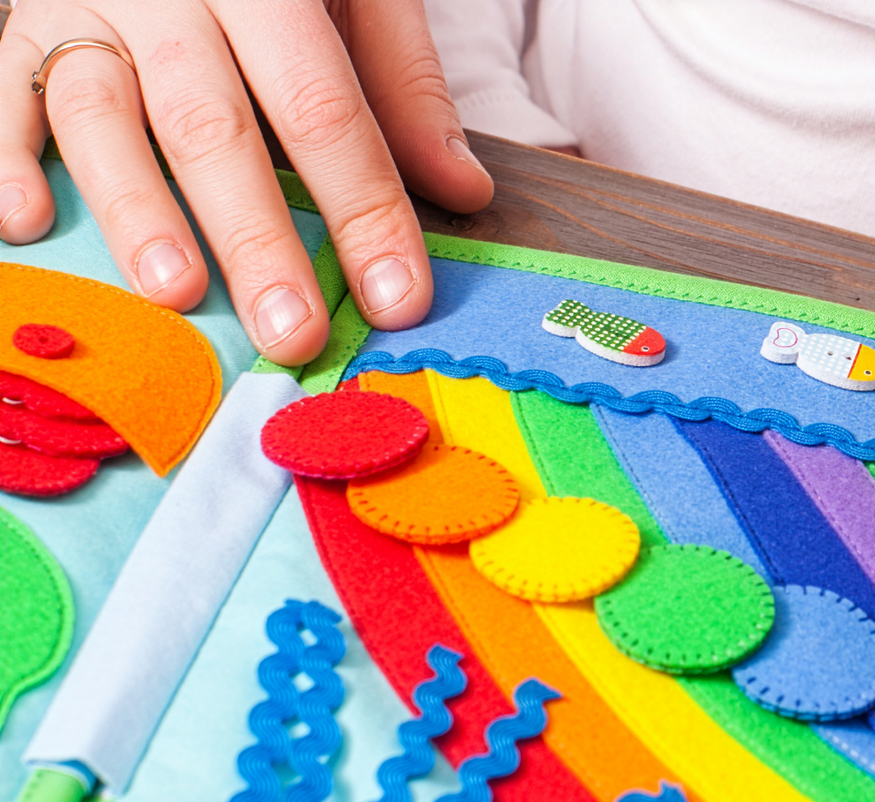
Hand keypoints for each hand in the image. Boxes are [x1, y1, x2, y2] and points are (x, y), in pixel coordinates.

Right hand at [0, 0, 493, 365]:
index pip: (323, 107)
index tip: (398, 297)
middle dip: (256, 237)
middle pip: (212, 125)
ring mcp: (85, 7)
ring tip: (178, 294)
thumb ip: (404, 87)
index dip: (364, 207)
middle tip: (292, 331)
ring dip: (138, 212)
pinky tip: (28, 225)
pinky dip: (7, 157)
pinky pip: (3, 92)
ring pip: (100, 115)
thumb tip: (464, 192)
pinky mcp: (21, 24)